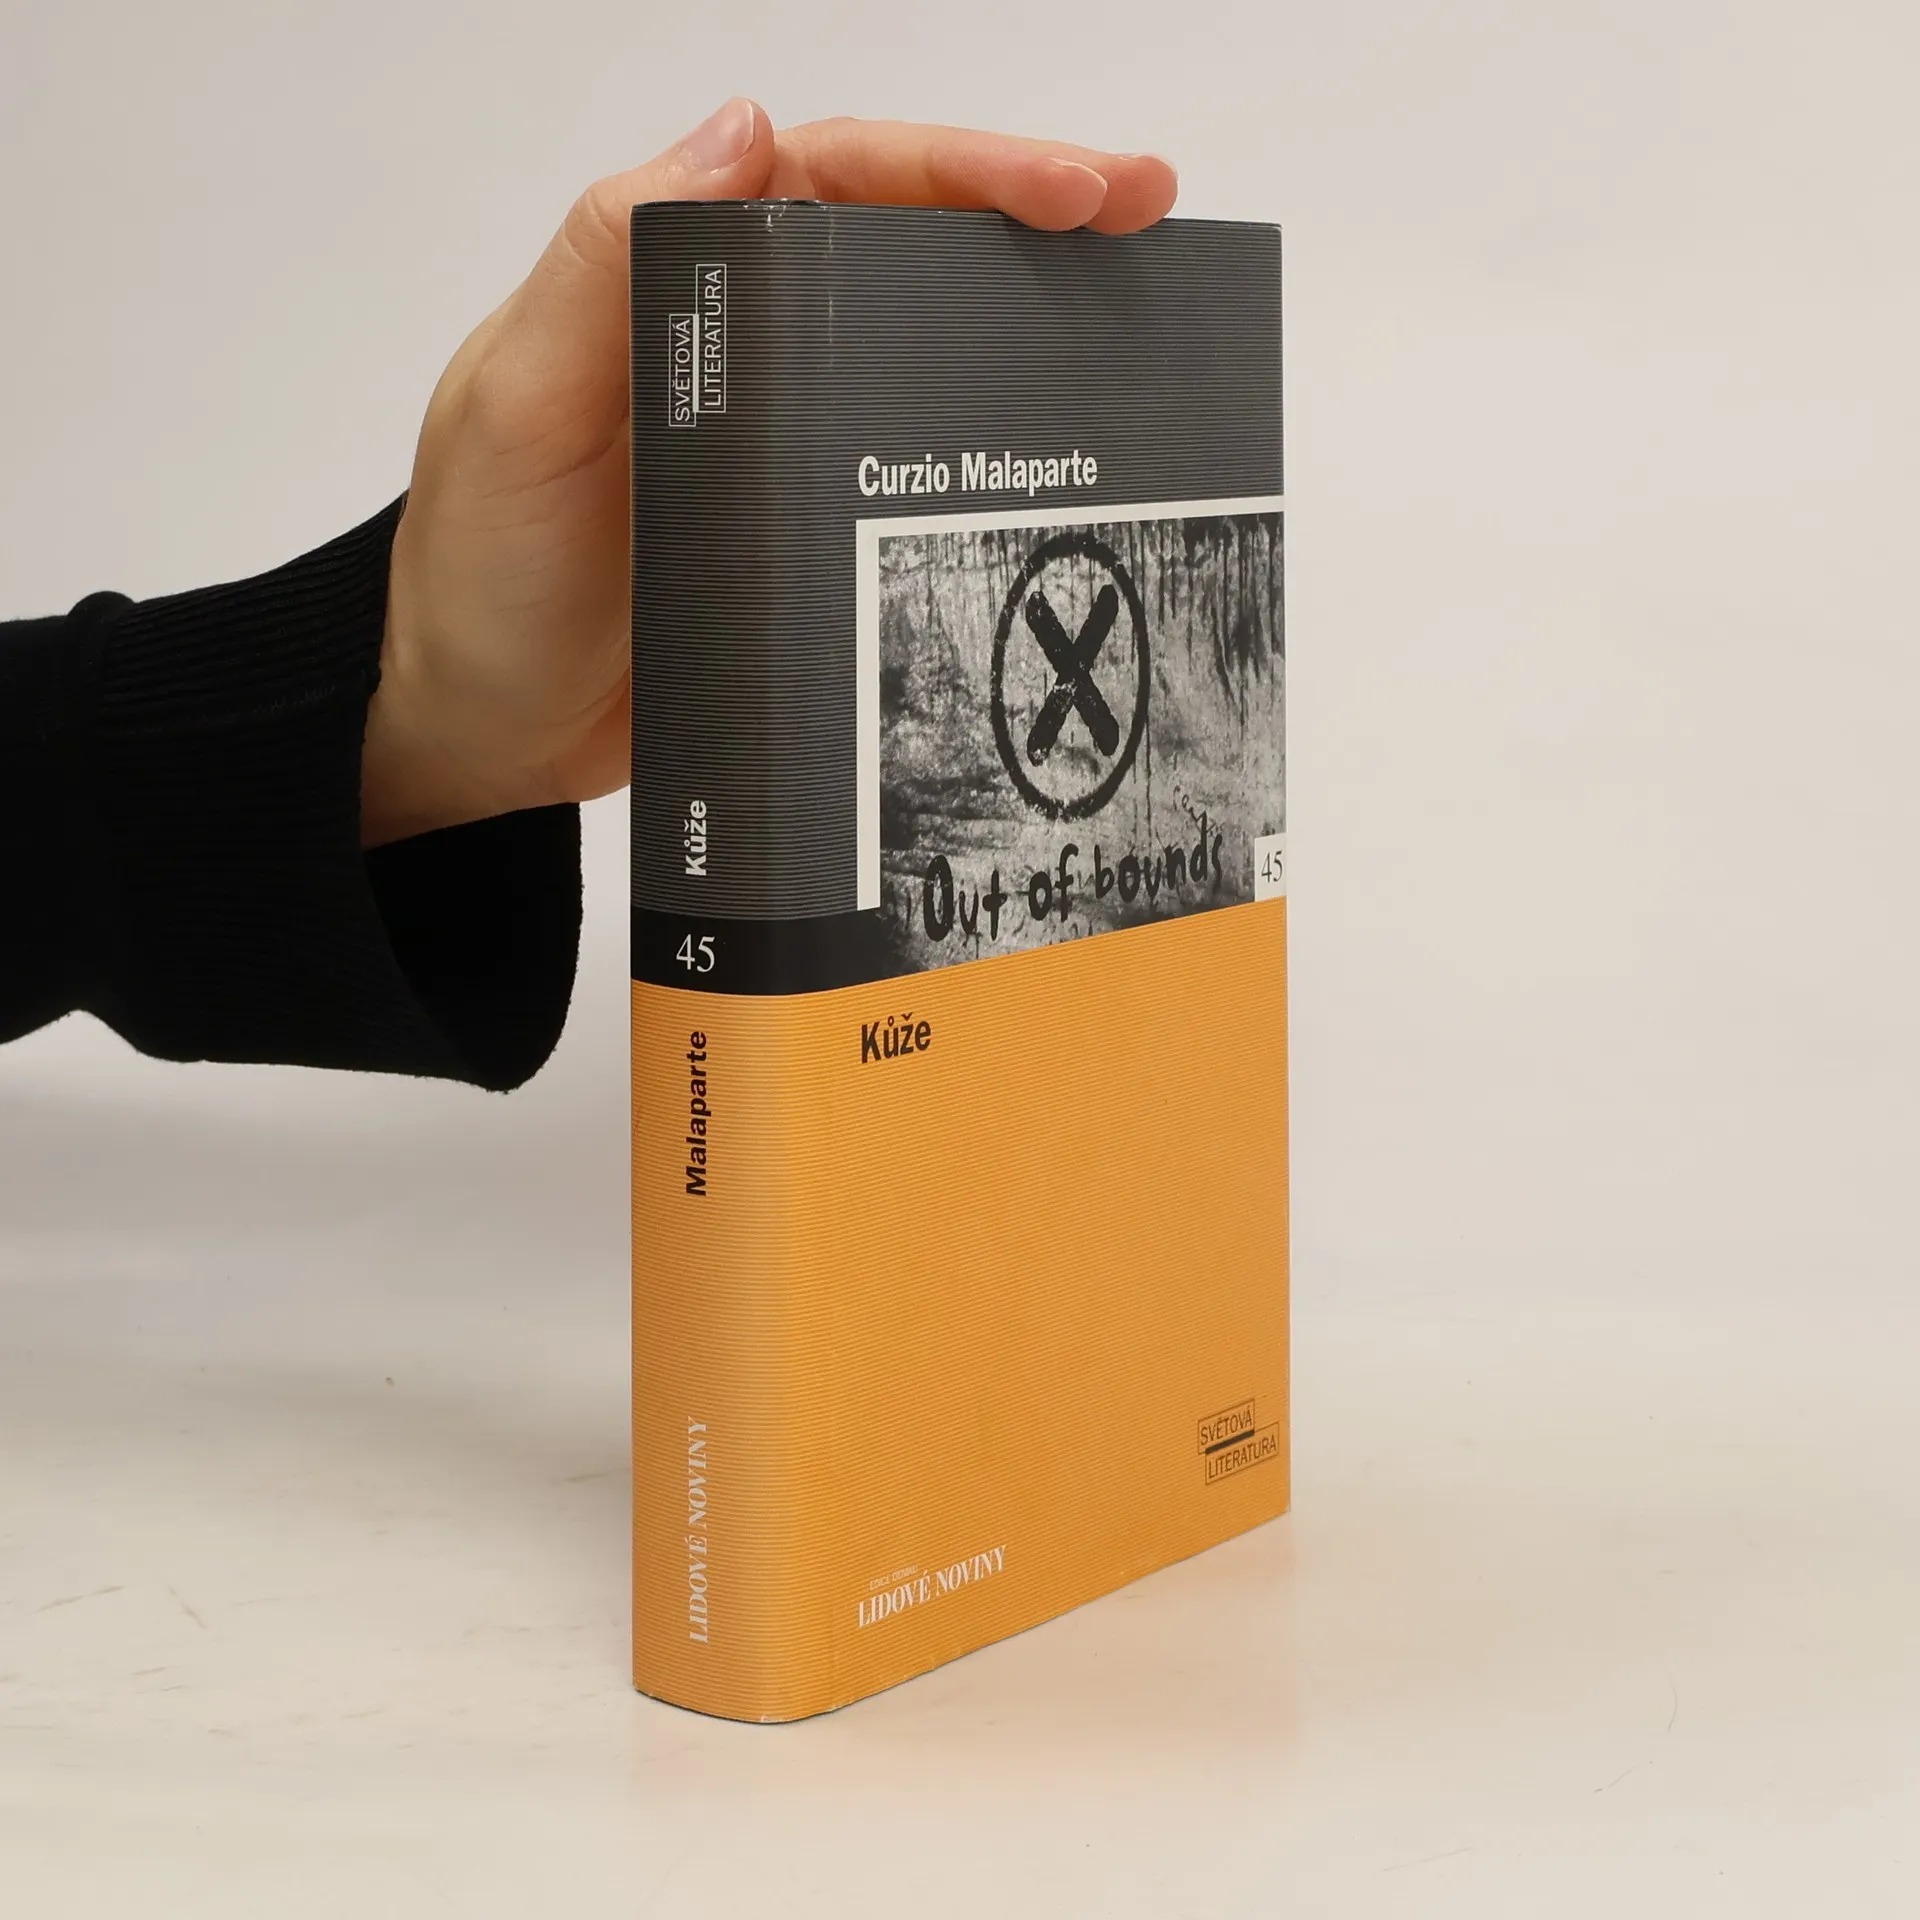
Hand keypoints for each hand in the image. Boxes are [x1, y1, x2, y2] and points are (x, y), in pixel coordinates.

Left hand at [361, 100, 1178, 846]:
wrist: (483, 733)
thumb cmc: (483, 575)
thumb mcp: (521, 408)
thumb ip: (604, 264)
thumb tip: (743, 127)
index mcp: (677, 277)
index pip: (839, 178)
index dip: (964, 168)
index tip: (1072, 190)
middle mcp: (744, 340)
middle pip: (909, 245)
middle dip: (1036, 221)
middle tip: (1151, 220)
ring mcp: (785, 439)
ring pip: (928, 350)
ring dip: (1034, 326)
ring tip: (1145, 324)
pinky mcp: (808, 531)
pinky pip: (914, 469)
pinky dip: (992, 453)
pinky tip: (1066, 458)